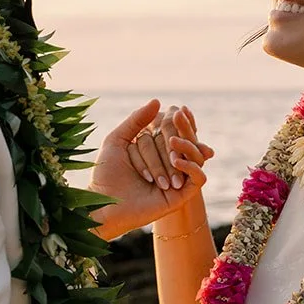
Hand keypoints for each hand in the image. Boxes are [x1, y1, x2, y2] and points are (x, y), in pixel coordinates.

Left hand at [88, 100, 212, 239]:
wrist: (104, 203)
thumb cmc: (106, 173)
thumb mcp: (118, 140)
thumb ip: (136, 120)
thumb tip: (158, 101)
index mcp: (157, 152)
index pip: (173, 133)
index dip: (178, 122)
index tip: (178, 109)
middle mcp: (170, 165)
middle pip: (186, 144)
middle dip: (182, 130)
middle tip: (177, 115)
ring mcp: (178, 180)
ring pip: (195, 158)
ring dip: (186, 146)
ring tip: (171, 141)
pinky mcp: (182, 195)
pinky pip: (199, 178)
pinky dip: (191, 166)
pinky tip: (175, 160)